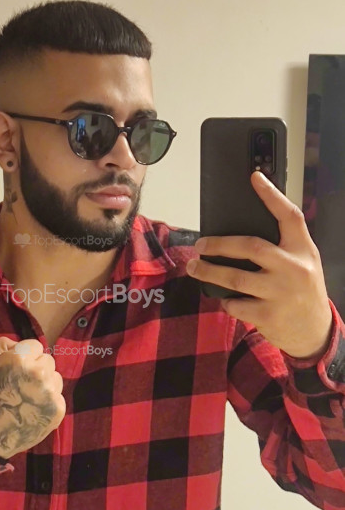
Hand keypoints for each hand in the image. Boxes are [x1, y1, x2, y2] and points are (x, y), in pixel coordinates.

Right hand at [0, 336, 65, 459]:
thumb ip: (2, 345)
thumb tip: (20, 344)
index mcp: (19, 359)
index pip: (36, 346)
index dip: (26, 356)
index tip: (17, 369)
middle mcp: (38, 373)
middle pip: (48, 360)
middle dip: (36, 368)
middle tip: (21, 384)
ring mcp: (50, 392)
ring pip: (55, 377)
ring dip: (45, 383)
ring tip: (27, 397)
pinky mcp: (58, 409)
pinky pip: (58, 396)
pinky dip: (49, 401)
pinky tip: (33, 408)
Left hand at [186, 170, 332, 358]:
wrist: (315, 332)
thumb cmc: (303, 290)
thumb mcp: (305, 262)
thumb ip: (283, 245)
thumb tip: (244, 225)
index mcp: (303, 251)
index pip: (289, 216)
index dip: (272, 195)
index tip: (255, 177)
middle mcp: (293, 269)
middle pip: (250, 247)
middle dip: (219, 244)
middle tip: (199, 244)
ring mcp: (280, 294)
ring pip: (235, 278)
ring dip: (209, 272)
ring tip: (194, 267)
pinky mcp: (268, 316)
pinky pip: (235, 304)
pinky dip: (225, 299)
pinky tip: (223, 296)